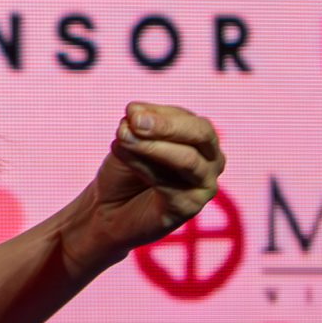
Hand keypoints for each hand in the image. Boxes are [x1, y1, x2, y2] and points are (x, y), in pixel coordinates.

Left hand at [60, 104, 226, 275]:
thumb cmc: (125, 171)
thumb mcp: (131, 140)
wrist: (109, 211)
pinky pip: (171, 185)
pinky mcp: (190, 207)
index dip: (160, 113)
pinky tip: (122, 156)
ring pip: (188, 160)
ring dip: (151, 147)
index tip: (130, 111)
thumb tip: (135, 115)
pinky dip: (144, 168)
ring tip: (122, 138)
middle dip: (167, 126)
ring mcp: (205, 185)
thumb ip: (138, 127)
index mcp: (200, 138)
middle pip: (201, 134)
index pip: (188, 118)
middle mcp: (211, 160)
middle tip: (135, 121)